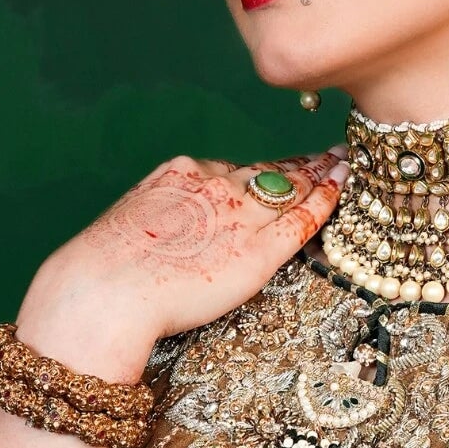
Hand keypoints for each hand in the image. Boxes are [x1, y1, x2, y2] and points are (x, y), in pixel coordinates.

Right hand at [18, 146, 348, 374]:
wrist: (104, 291)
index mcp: (182, 174)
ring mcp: (241, 217)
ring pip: (291, 189)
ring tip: (344, 165)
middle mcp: (216, 186)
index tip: (280, 166)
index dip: (264, 169)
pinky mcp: (258, 253)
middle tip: (328, 155)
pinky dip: (326, 202)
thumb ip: (165, 215)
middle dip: (300, 165)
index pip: (235, 170)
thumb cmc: (104, 268)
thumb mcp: (134, 220)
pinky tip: (342, 189)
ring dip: (321, 174)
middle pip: (269, 172)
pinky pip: (302, 221)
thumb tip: (176, 227)